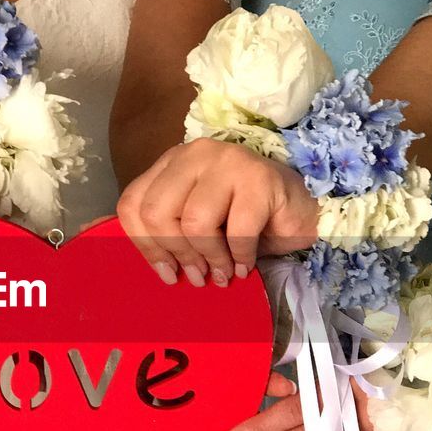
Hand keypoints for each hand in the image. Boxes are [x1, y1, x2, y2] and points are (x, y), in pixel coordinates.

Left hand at [117, 139, 317, 287]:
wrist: (298, 209)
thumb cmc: (242, 219)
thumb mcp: (196, 223)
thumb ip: (170, 232)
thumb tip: (158, 268)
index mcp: (170, 164)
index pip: (133, 203)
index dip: (144, 245)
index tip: (166, 271)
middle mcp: (193, 155)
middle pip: (156, 212)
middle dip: (176, 253)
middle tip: (197, 276)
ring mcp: (227, 161)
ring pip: (195, 222)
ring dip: (210, 258)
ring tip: (223, 273)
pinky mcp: (259, 178)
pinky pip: (237, 230)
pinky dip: (240, 257)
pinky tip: (244, 265)